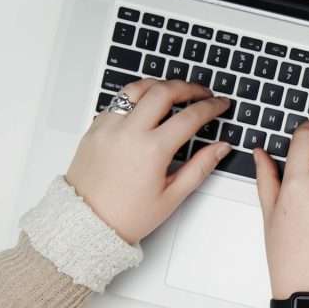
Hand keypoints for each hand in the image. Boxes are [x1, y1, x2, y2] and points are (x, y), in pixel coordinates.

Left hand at [66, 79, 231, 243]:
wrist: (87, 222)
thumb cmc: (127, 215)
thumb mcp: (172, 196)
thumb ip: (200, 167)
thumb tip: (220, 148)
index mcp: (152, 150)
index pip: (189, 117)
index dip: (210, 107)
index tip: (220, 104)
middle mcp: (129, 132)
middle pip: (163, 91)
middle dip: (188, 87)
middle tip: (202, 92)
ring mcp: (109, 126)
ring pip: (137, 88)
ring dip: (160, 85)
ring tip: (174, 90)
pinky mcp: (95, 128)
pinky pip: (118, 101)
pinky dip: (136, 97)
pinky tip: (146, 105)